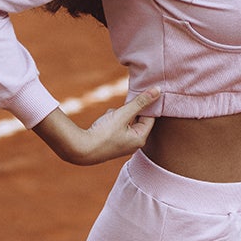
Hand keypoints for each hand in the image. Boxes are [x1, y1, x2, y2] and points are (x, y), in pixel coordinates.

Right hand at [33, 91, 157, 165]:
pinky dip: (111, 119)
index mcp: (140, 138)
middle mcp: (134, 143)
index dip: (144, 104)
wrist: (81, 149)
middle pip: (137, 117)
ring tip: (109, 120)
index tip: (137, 95)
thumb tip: (158, 91)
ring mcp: (123, 142)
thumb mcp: (123, 114)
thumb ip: (140, 102)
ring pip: (125, 119)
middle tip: (119, 110)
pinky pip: (117, 123)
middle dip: (127, 110)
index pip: (150, 116)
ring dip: (118, 114)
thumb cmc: (103, 134)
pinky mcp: (113, 140)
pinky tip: (103, 122)